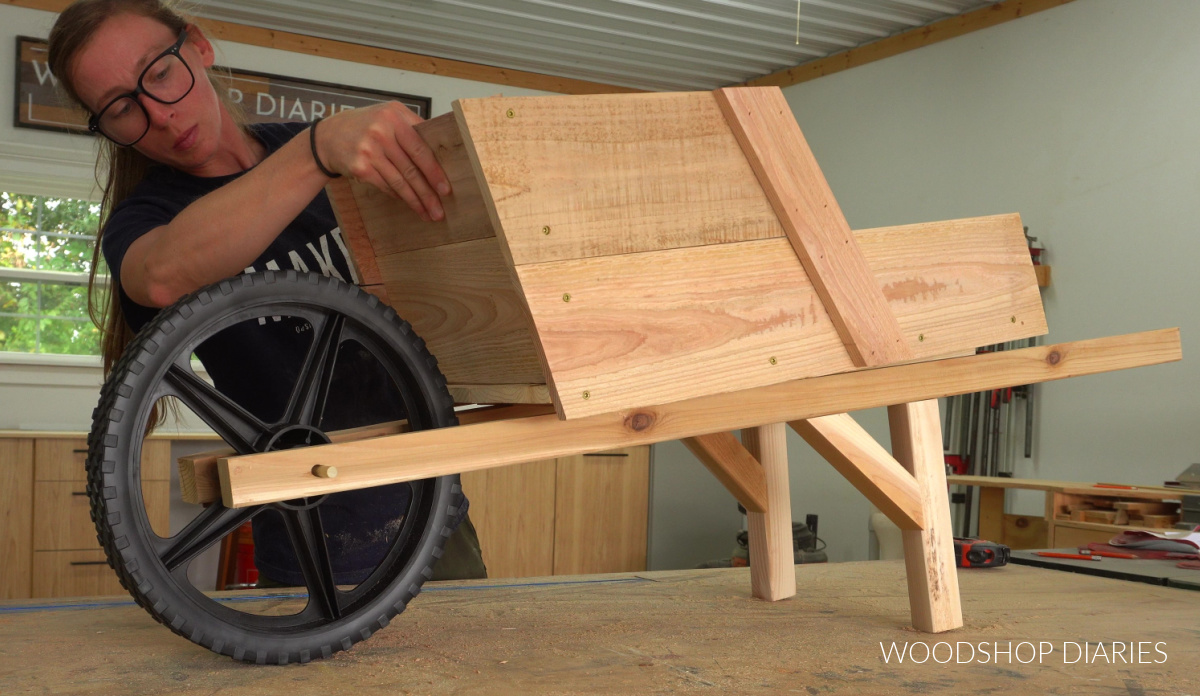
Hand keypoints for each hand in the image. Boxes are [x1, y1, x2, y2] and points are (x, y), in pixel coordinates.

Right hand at [315, 102, 451, 220]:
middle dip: (428, 193)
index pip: (421, 148)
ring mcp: (368, 150)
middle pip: (411, 169)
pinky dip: (398, 196)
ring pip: (399, 181)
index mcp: (394, 116)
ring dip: (415, 201)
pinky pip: (385, 186)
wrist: (327, 137)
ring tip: (427, 213)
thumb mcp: (388, 116)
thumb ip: (412, 127)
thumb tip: (441, 153)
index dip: (435, 171)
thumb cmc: (364, 127)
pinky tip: (408, 202)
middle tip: (439, 210)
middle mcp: (381, 131)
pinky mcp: (359, 167)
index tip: (445, 188)